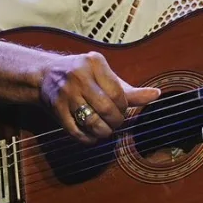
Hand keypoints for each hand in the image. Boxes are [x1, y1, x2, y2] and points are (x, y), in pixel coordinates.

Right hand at [39, 51, 161, 143]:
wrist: (46, 74)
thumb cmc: (85, 76)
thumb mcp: (106, 77)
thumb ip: (130, 90)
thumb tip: (156, 94)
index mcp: (95, 63)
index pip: (118, 93)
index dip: (124, 108)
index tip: (122, 110)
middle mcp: (79, 76)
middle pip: (106, 108)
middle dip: (115, 121)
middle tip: (116, 123)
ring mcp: (65, 93)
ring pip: (91, 121)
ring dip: (103, 132)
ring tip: (105, 131)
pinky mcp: (55, 109)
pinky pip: (75, 131)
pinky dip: (87, 139)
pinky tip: (92, 137)